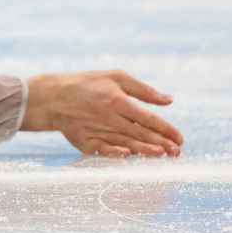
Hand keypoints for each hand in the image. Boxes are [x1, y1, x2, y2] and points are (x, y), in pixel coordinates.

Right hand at [20, 70, 181, 157]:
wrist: (51, 96)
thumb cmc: (86, 84)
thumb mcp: (115, 77)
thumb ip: (143, 90)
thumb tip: (169, 100)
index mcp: (117, 100)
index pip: (147, 118)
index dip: (166, 129)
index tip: (180, 138)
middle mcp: (108, 116)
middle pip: (139, 133)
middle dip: (160, 143)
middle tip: (177, 152)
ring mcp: (95, 129)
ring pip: (125, 143)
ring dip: (144, 151)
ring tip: (161, 155)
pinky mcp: (84, 141)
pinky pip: (102, 149)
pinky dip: (114, 153)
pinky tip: (127, 155)